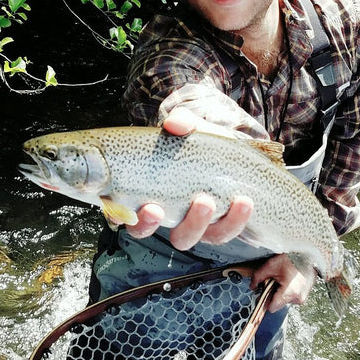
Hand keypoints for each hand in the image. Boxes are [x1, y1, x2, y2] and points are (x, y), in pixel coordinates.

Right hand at [126, 108, 253, 249]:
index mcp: (147, 188)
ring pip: (184, 238)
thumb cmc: (207, 144)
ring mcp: (190, 224)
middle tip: (155, 209)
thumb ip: (183, 122)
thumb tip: (173, 124)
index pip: (121, 208)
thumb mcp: (194, 128)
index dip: (116, 214)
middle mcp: (163, 211)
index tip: (121, 210)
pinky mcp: (218, 229)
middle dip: (147, 224)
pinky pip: (222, 233)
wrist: (243, 156)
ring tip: (206, 201)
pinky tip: (242, 202)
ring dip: (194, 222)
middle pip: (143, 230)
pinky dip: (233, 220)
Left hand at [250, 254, 316, 312]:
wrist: (308, 255)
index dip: (263, 301)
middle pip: (277, 304)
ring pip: (283, 300)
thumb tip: (252, 286)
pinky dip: (286, 290)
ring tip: (281, 279)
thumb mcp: (270, 265)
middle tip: (272, 281)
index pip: (271, 308)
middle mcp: (298, 298)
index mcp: (290, 292)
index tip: (261, 294)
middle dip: (271, 294)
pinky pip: (290, 297)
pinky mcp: (304, 295)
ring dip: (279, 292)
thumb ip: (258, 277)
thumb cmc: (292, 259)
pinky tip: (287, 280)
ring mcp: (302, 297)